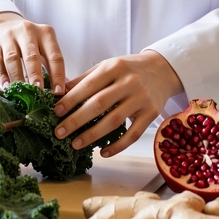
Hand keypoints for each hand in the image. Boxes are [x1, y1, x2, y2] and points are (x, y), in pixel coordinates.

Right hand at [0, 11, 65, 93]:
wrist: (2, 24)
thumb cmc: (28, 40)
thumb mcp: (43, 45)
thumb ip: (51, 64)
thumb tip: (62, 90)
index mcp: (45, 33)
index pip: (54, 55)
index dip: (57, 75)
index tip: (58, 92)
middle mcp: (27, 31)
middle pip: (32, 56)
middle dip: (36, 75)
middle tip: (38, 92)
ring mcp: (8, 37)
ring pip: (12, 59)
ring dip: (18, 77)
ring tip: (21, 93)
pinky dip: (1, 76)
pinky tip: (6, 87)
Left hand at [52, 50, 182, 157]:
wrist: (162, 69)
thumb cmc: (129, 69)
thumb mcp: (108, 66)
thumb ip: (86, 79)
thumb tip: (60, 93)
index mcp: (115, 67)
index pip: (89, 85)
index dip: (71, 100)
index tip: (56, 112)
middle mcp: (129, 82)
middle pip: (99, 104)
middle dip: (76, 120)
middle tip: (59, 132)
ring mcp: (141, 99)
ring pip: (114, 121)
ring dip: (92, 135)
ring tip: (75, 144)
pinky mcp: (151, 114)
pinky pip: (133, 134)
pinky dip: (118, 146)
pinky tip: (103, 153)